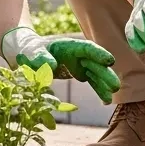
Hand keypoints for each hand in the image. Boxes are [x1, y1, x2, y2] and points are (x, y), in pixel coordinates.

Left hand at [1, 27, 121, 103]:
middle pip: (95, 63)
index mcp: (70, 46)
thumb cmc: (30, 50)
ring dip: (104, 84)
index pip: (87, 48)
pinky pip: (92, 81)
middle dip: (105, 74)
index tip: (110, 61)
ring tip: (112, 96)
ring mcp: (80, 64)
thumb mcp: (32, 53)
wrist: (29, 54)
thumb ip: (40, 58)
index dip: (99, 54)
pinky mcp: (79, 73)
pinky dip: (99, 89)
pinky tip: (106, 99)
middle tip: (115, 85)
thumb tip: (51, 65)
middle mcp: (79, 54)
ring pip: (96, 74)